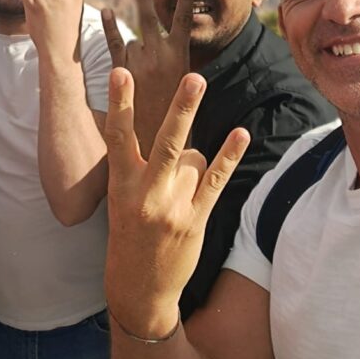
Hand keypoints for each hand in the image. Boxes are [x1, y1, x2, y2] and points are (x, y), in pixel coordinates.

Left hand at [102, 0, 193, 155]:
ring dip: (136, 50)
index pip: (183, 19)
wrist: (158, 140)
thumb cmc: (176, 113)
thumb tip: (168, 40)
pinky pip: (113, 43)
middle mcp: (158, 55)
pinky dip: (109, 27)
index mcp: (180, 56)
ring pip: (133, 40)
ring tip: (144, 77)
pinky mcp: (121, 71)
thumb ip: (177, 60)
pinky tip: (105, 10)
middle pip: (149, 18)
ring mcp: (137, 62)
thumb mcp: (187, 83)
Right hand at [103, 68, 248, 337]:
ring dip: (191, 164)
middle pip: (167, 142)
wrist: (139, 287)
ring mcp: (173, 207)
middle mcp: (146, 194)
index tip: (119, 71)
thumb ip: (140, 165)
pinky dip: (229, 155)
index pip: (119, 136)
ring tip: (176, 192)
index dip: (119, 103)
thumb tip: (180, 131)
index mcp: (121, 185)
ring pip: (194, 159)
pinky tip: (240, 134)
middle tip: (195, 77)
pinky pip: (216, 179)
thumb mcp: (121, 198)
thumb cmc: (129, 233)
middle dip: (183, 109)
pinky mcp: (196, 219)